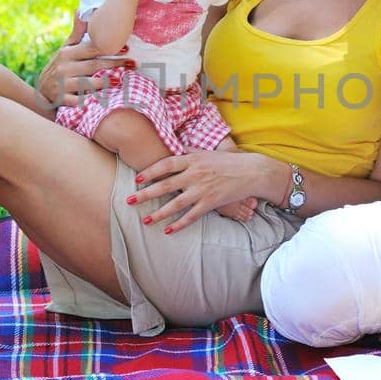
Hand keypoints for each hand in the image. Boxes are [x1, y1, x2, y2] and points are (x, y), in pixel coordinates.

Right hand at [35, 36, 130, 109]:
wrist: (42, 91)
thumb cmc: (59, 67)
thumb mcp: (65, 49)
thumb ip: (76, 33)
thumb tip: (80, 10)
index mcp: (66, 54)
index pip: (92, 50)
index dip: (110, 49)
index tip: (127, 49)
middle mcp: (64, 68)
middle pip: (93, 65)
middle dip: (114, 64)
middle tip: (133, 64)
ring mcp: (62, 85)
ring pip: (87, 83)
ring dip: (105, 82)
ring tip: (120, 81)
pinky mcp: (62, 100)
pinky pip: (79, 101)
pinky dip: (91, 101)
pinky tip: (104, 100)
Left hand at [131, 150, 271, 233]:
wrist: (251, 171)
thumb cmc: (228, 161)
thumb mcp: (207, 152)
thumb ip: (189, 152)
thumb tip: (172, 148)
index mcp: (193, 159)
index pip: (166, 164)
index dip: (150, 172)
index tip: (137, 179)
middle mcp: (195, 174)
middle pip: (165, 185)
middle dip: (145, 194)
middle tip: (129, 201)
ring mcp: (203, 190)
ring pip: (176, 204)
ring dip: (159, 213)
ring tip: (145, 220)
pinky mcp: (211, 203)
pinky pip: (191, 216)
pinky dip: (179, 224)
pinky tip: (168, 230)